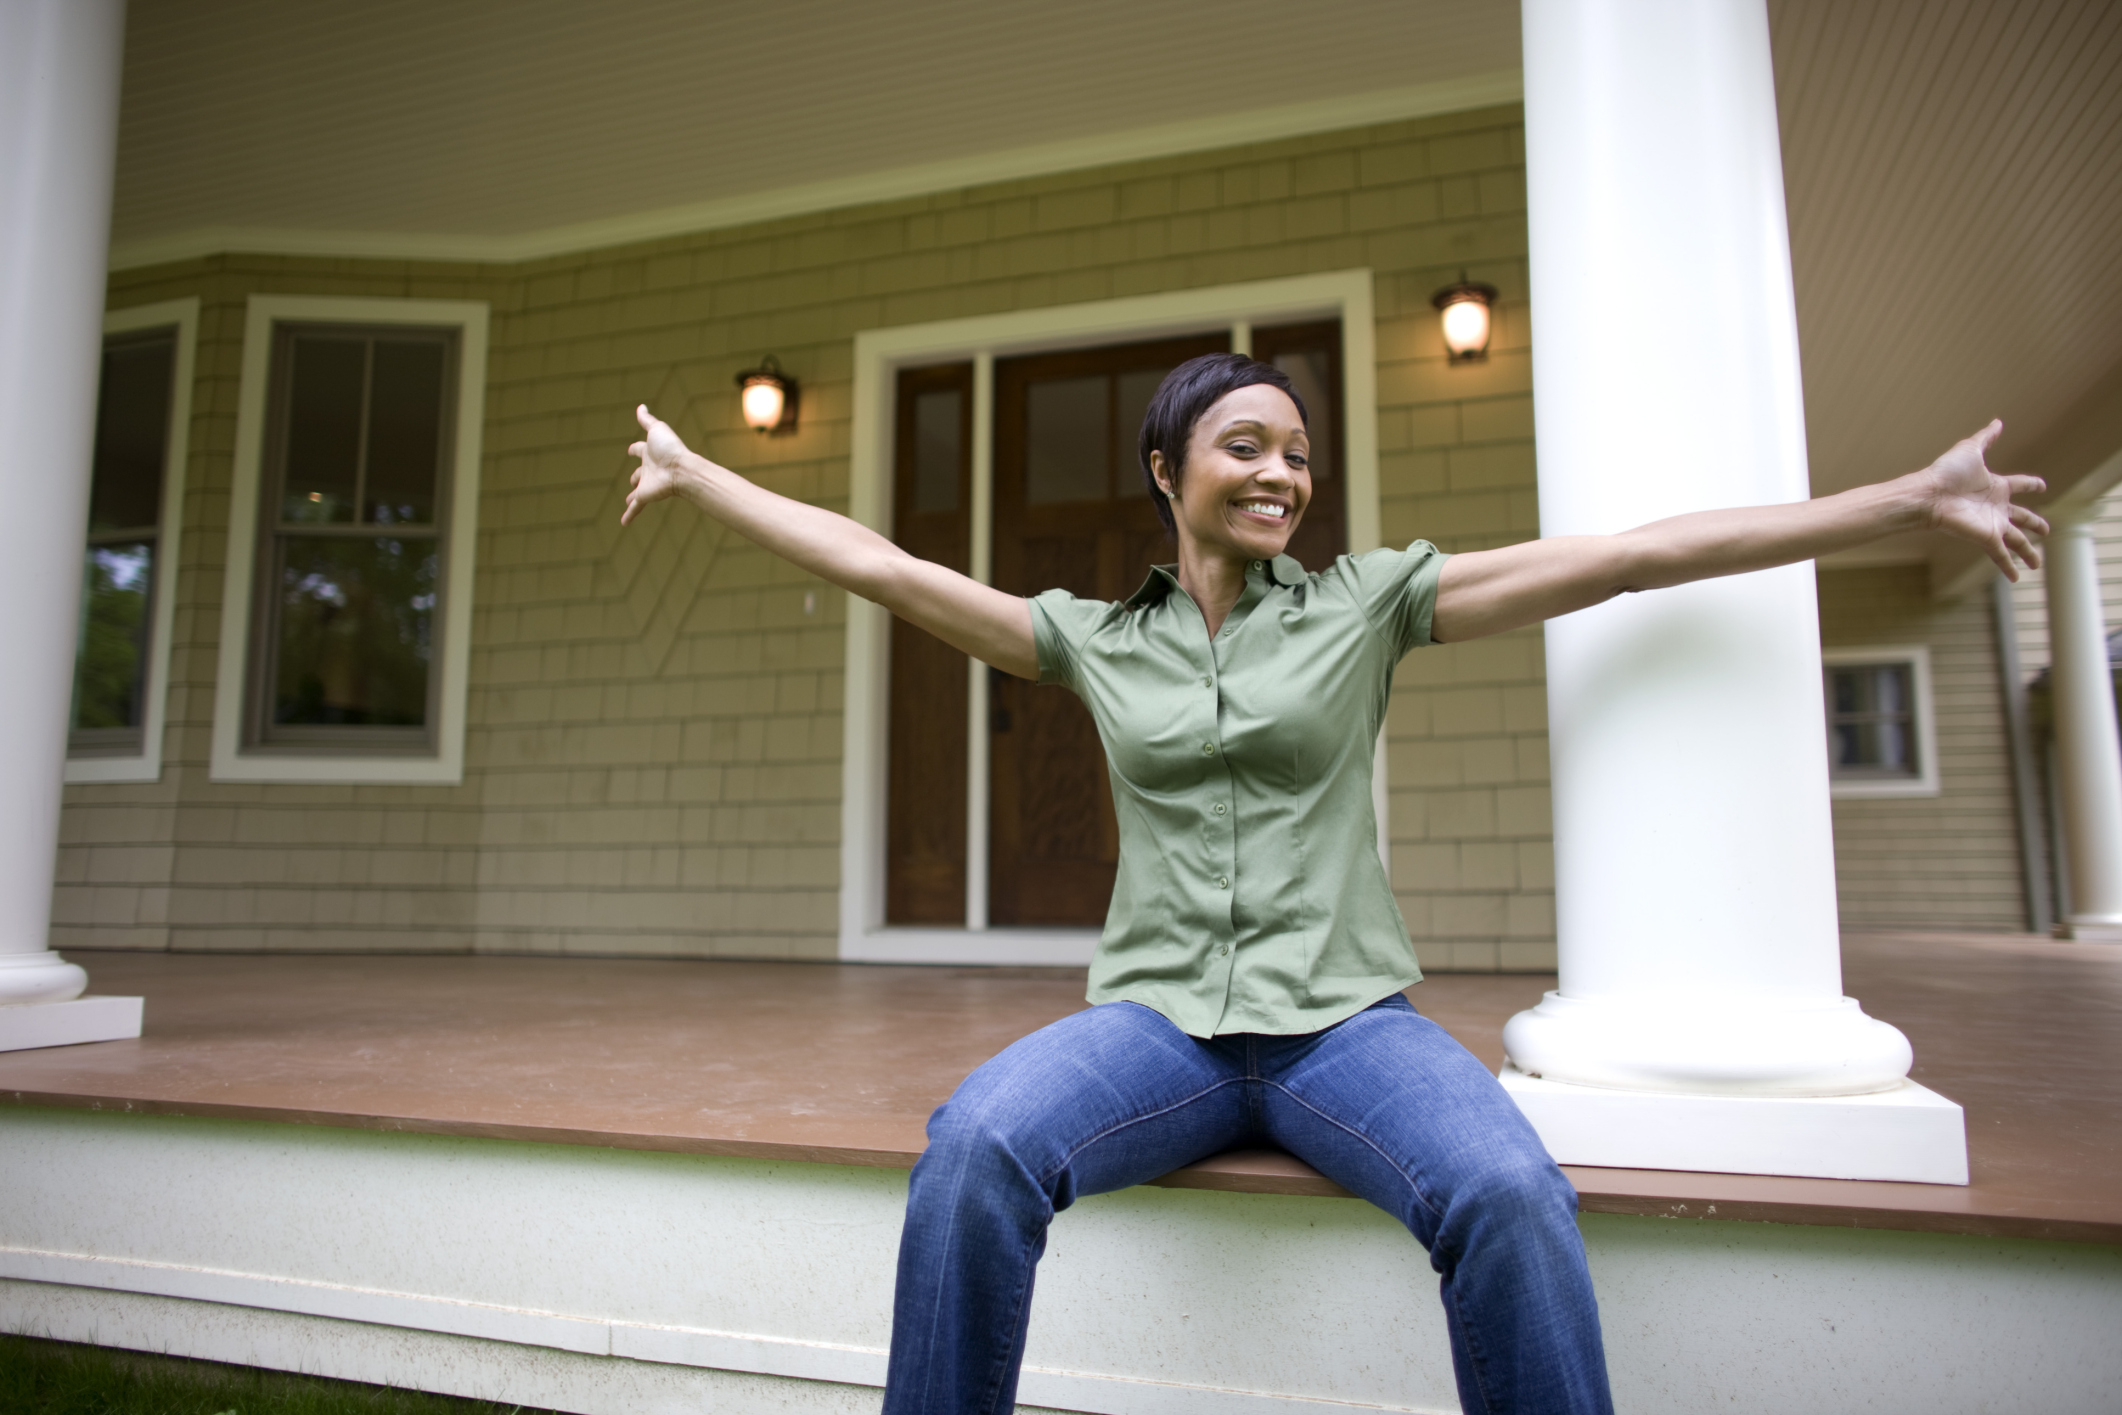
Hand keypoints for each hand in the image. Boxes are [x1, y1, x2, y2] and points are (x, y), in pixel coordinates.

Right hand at [622, 404, 692, 524]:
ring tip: (629, 500)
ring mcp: (647, 483)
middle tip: (633, 480)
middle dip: (635, 475)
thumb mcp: (657, 429)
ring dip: (633, 496)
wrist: (681, 468)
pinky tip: (623, 524)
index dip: (635, 448)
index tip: (631, 449)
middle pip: (639, 472)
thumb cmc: (671, 448)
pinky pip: (636, 507)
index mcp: (650, 452)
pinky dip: (629, 515)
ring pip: (637, 491)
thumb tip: (640, 406)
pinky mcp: (645, 495)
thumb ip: (647, 420)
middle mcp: (649, 468)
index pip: (640, 449)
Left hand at [1920, 420, 2047, 579]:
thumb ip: (1986, 438)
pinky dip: (2009, 567)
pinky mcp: (1987, 538)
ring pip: (2018, 541)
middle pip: (2023, 517)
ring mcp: (1993, 524)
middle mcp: (1997, 507)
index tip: (2041, 486)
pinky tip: (2016, 578)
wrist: (1929, 494)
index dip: (2032, 485)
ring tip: (2037, 563)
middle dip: (2035, 523)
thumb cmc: (1946, 472)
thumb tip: (1998, 421)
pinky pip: (2001, 555)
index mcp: (1996, 486)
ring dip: (2028, 552)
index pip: (2020, 485)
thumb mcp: (1971, 449)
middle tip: (2046, 530)